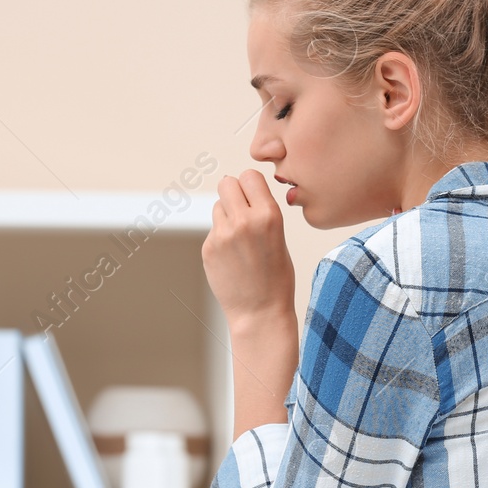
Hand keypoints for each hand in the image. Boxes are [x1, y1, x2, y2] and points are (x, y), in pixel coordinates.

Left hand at [203, 171, 296, 329]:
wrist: (260, 312)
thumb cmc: (276, 276)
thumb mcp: (279, 236)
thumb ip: (260, 211)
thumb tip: (237, 189)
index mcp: (269, 215)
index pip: (249, 175)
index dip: (251, 185)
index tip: (254, 196)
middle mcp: (244, 221)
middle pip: (227, 183)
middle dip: (233, 193)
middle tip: (242, 212)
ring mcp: (222, 235)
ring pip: (218, 207)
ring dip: (226, 217)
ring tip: (240, 242)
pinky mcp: (208, 248)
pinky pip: (213, 230)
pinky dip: (220, 239)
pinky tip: (232, 258)